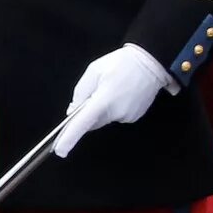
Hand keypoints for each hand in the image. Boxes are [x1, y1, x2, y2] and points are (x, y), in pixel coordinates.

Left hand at [55, 44, 178, 156]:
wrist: (151, 61)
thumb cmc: (120, 63)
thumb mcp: (94, 71)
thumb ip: (81, 92)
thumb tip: (73, 111)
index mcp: (103, 100)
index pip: (82, 123)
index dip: (69, 138)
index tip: (60, 151)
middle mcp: (116, 113)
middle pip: (93, 122)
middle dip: (88, 113)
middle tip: (93, 94)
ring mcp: (127, 117)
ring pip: (105, 119)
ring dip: (102, 109)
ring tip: (112, 88)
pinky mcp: (135, 116)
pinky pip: (117, 116)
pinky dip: (114, 108)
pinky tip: (122, 93)